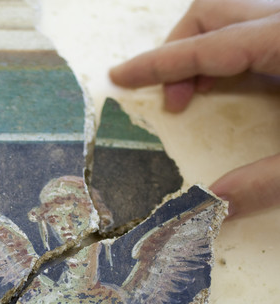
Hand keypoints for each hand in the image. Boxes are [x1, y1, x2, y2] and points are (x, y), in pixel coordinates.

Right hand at [108, 0, 279, 218]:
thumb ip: (261, 184)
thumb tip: (208, 209)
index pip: (204, 46)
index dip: (155, 64)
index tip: (118, 78)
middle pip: (210, 15)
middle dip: (176, 53)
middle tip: (174, 104)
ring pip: (230, 18)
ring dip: (200, 53)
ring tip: (193, 97)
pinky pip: (249, 32)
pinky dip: (225, 57)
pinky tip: (231, 90)